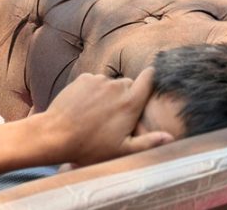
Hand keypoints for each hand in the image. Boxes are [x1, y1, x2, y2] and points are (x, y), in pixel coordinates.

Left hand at [42, 68, 172, 165]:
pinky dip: (92, 90)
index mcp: (130, 102)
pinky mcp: (82, 78)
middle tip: (116, 115)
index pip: (149, 78)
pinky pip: (93, 81)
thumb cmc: (90, 146)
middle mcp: (116, 86)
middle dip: (126, 95)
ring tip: (96, 113)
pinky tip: (84, 106)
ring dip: (107, 93)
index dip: (153, 77)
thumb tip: (170, 138)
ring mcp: (98, 80)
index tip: (154, 79)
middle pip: (128, 84)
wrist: (56, 134)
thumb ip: (148, 142)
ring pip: (110, 83)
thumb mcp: (122, 150)